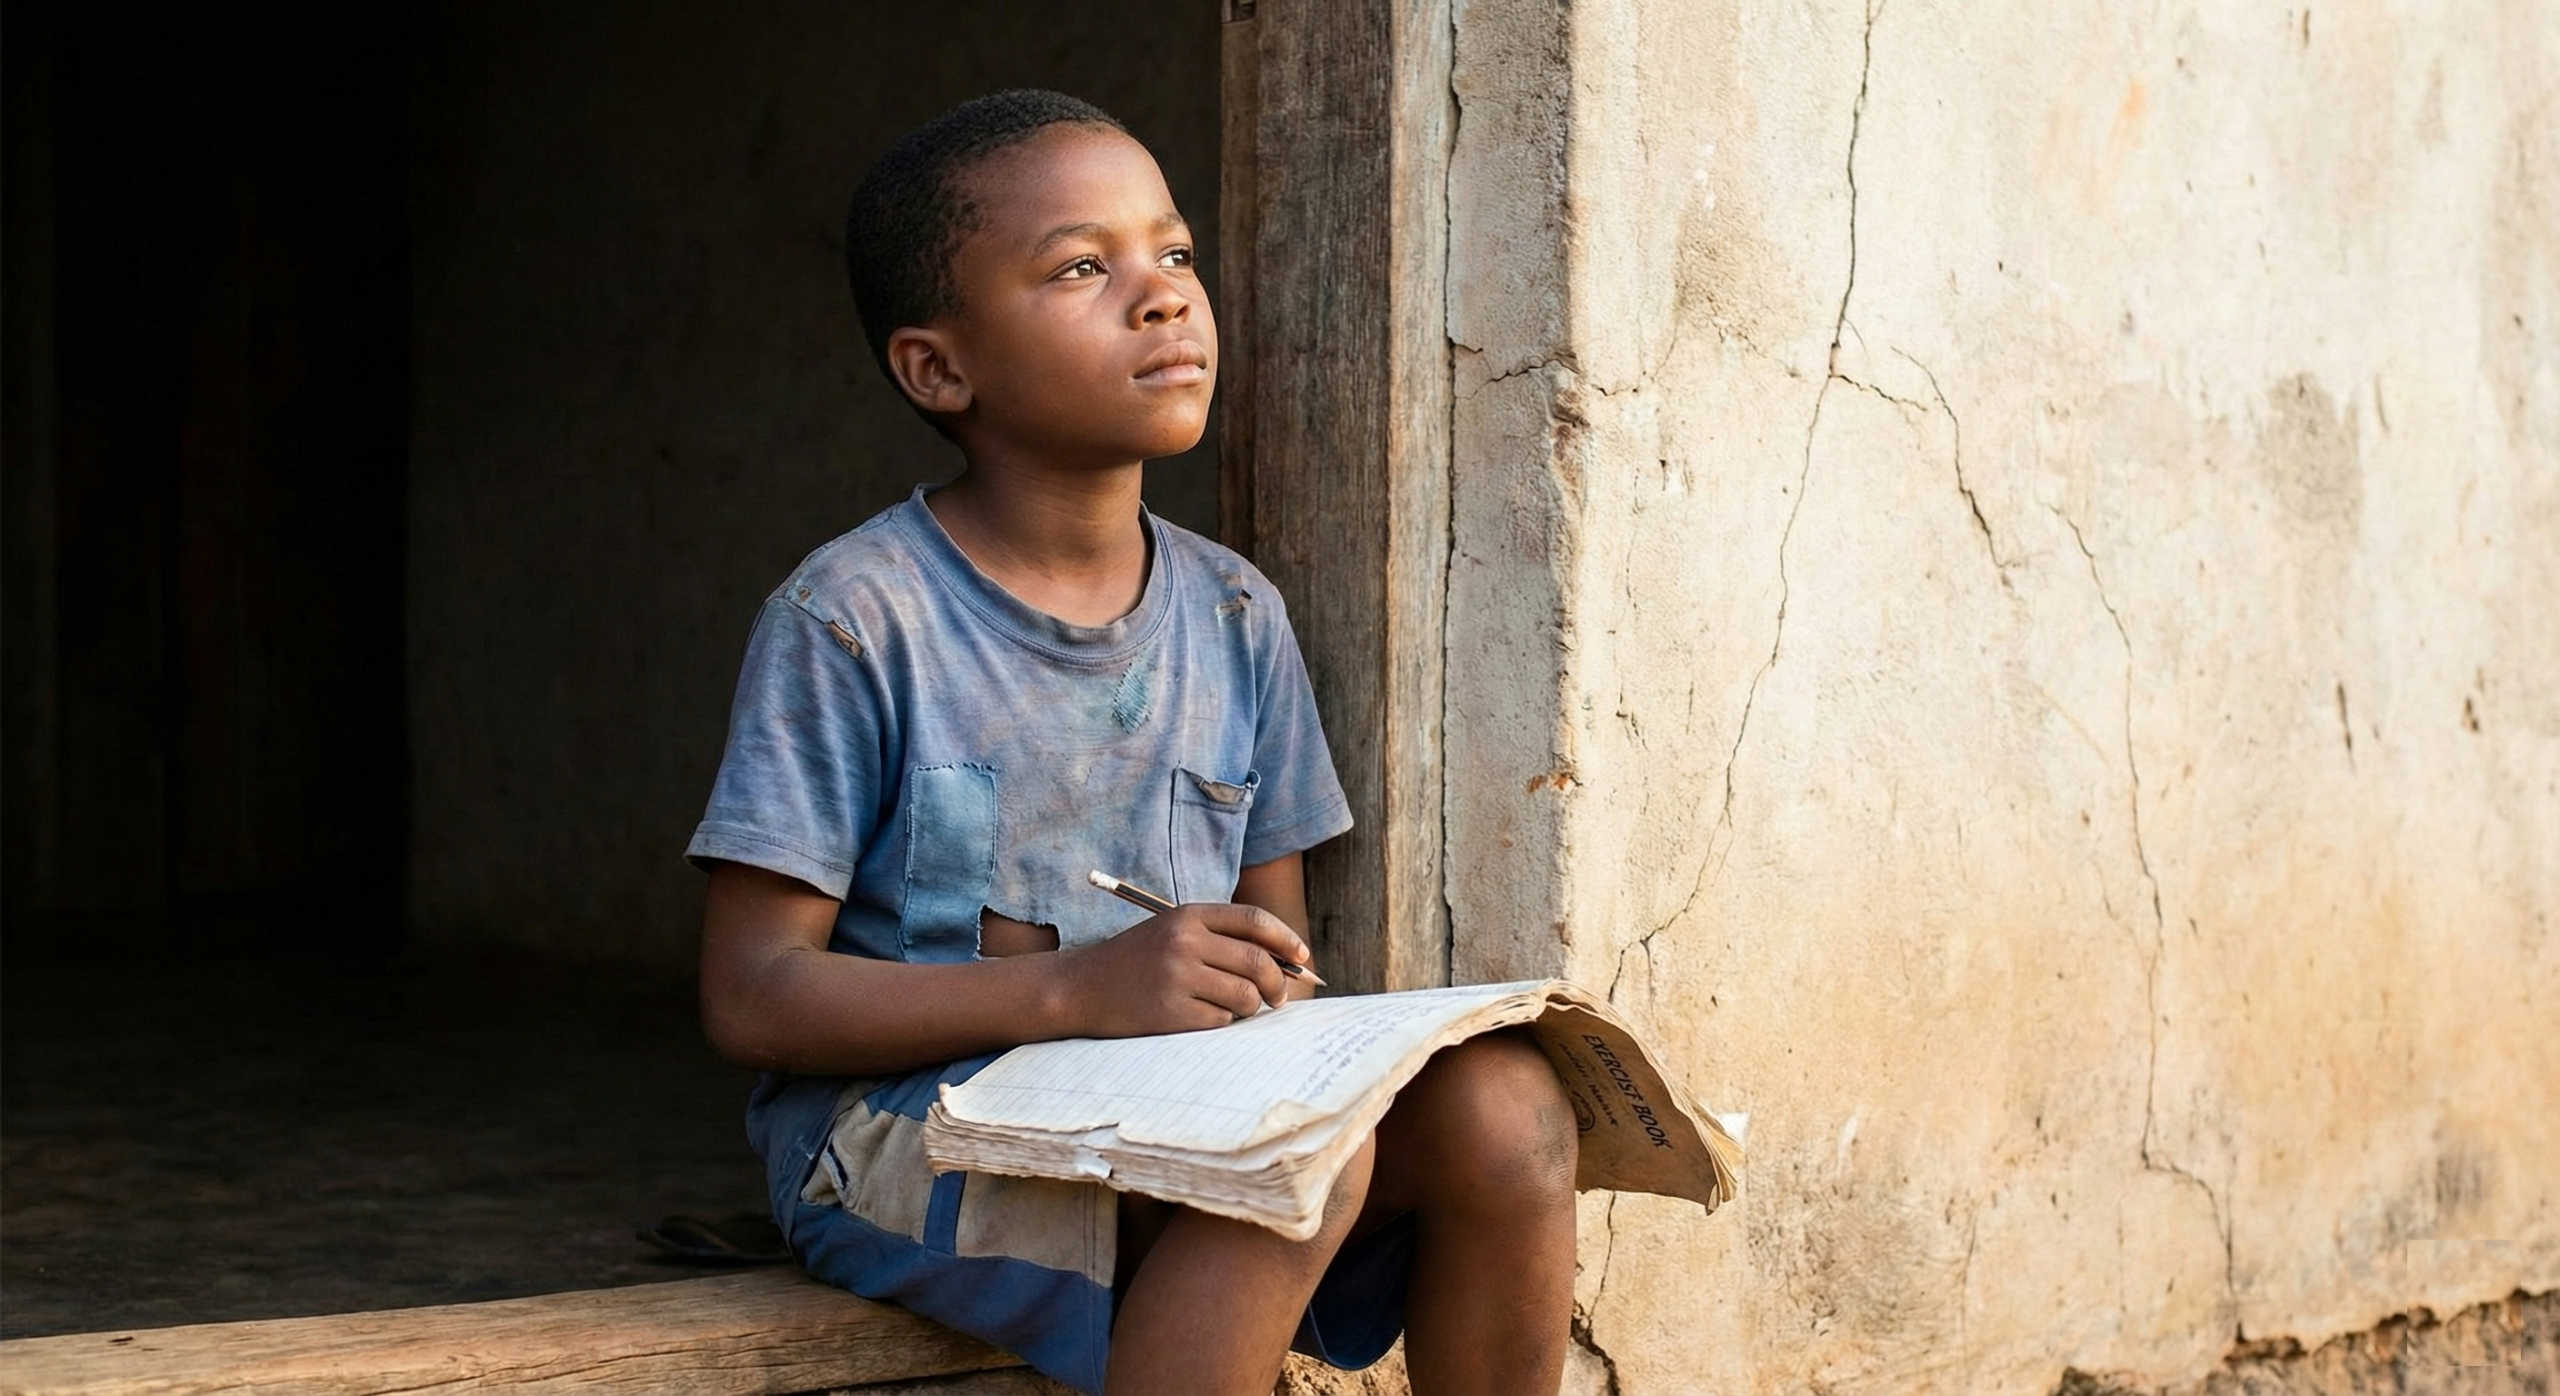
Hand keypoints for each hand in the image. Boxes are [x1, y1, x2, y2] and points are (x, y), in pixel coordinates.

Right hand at [1056, 902, 1314, 1036]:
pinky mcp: (1169, 1013)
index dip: (1286, 940)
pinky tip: (1201, 1018)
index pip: (1254, 921)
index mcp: (1187, 915)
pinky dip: (1221, 1023)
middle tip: (1278, 998)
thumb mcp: (1172, 933)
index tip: (1303, 958)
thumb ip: (1220, 939)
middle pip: (1257, 962)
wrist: (1080, 988)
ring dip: (1249, 1007)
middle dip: (1277, 984)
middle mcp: (1183, 942)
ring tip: (1232, 1009)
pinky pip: (1220, 1022)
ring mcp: (1176, 978)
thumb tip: (1285, 963)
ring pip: (1244, 996)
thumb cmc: (1135, 962)